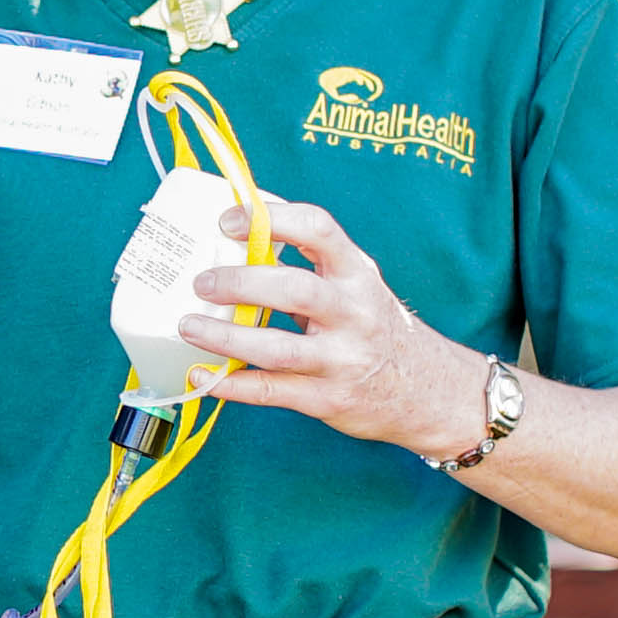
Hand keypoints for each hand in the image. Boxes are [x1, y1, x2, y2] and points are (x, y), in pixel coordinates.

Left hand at [182, 192, 480, 458]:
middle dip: (242, 282)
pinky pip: (272, 391)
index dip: (272, 219)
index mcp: (356, 273)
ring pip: (278, 348)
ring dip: (226, 338)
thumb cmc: (375, 326)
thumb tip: (238, 230)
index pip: (319, 229)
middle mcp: (353, 313)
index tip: (228, 221)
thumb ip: (311, 261)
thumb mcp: (357, 284)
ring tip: (189, 327)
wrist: (428, 390)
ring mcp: (342, 359)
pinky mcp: (328, 398)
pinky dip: (231, 384)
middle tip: (201, 282)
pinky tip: (203, 377)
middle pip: (295, 289)